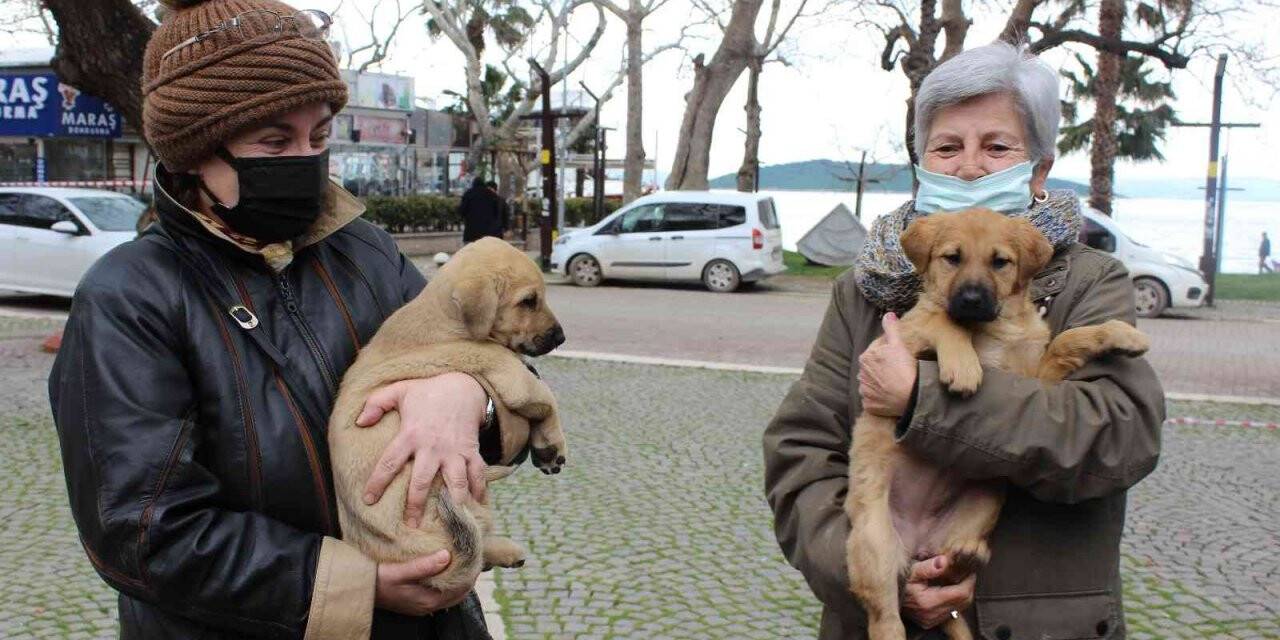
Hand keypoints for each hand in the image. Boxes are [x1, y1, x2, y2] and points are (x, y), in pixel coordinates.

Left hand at [357, 373, 487, 527]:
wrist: (463, 386)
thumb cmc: (428, 391)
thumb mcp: (399, 390)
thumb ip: (376, 403)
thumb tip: (359, 422)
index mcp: (411, 434)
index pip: (390, 462)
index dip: (378, 482)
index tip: (368, 501)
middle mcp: (432, 447)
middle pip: (422, 481)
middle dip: (415, 505)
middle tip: (410, 524)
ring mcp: (454, 451)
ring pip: (455, 482)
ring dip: (453, 503)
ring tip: (452, 522)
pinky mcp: (471, 451)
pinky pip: (478, 474)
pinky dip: (480, 491)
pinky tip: (478, 506)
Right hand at [375, 550, 473, 615]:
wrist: (361, 589)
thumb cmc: (379, 579)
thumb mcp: (400, 571)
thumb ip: (424, 566)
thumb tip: (447, 556)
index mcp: (428, 600)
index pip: (460, 589)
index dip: (471, 574)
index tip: (477, 556)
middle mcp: (428, 606)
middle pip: (458, 594)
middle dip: (468, 578)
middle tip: (473, 558)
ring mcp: (422, 605)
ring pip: (450, 594)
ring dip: (458, 580)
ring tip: (463, 562)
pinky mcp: (416, 601)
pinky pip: (440, 593)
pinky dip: (447, 583)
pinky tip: (445, 569)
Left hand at [858, 312, 916, 416]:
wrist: (909, 396)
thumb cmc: (904, 368)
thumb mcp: (898, 344)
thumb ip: (891, 329)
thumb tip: (888, 314)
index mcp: (865, 357)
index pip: (876, 349)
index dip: (889, 350)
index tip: (899, 354)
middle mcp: (860, 374)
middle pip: (873, 366)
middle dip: (883, 366)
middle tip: (898, 369)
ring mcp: (864, 391)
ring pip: (872, 382)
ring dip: (880, 381)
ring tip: (894, 383)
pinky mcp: (868, 405)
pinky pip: (873, 398)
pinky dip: (879, 396)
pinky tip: (890, 395)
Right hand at [902, 555, 975, 628]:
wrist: (886, 596)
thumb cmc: (898, 581)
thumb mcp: (911, 570)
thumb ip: (929, 567)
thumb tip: (945, 561)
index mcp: (928, 602)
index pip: (962, 593)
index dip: (969, 580)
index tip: (969, 570)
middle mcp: (931, 614)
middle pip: (964, 601)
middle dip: (969, 586)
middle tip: (966, 572)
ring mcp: (931, 620)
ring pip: (960, 607)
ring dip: (963, 593)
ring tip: (957, 578)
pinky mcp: (930, 621)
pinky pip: (952, 611)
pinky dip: (955, 599)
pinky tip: (949, 588)